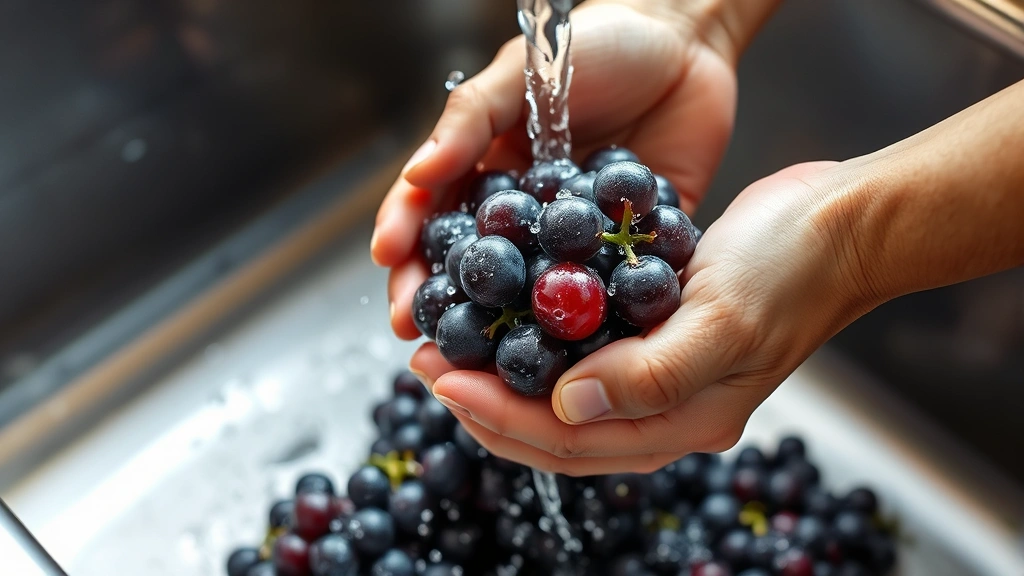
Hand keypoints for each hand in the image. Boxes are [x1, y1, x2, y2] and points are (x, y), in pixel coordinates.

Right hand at [371, 0, 737, 338]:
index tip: (395, 287)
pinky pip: (607, 289)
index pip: (434, 219)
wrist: (686, 41)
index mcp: (489, 173)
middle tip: (426, 343)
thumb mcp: (522, 74)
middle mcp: (526, 215)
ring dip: (510, 331)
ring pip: (533, 293)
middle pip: (475, 270)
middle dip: (446, 307)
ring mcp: (576, 237)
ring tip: (490, 368)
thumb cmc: (596, 44)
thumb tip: (416, 175)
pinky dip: (590, 320)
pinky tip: (576, 352)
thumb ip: (470, 121)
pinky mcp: (630, 246)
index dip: (408, 253)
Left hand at [412, 161, 870, 474]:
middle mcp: (670, 409)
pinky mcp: (661, 335)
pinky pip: (587, 356)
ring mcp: (666, 375)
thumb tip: (568, 407)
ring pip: (567, 399)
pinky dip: (542, 346)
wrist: (845, 226)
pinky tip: (511, 321)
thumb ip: (650, 374)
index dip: (499, 414)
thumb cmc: (793, 268)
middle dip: (488, 404)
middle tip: (428, 365)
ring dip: (507, 378)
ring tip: (452, 349)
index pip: (571, 438)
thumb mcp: (723, 318)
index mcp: (685, 419)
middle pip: (559, 431)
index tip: (441, 378)